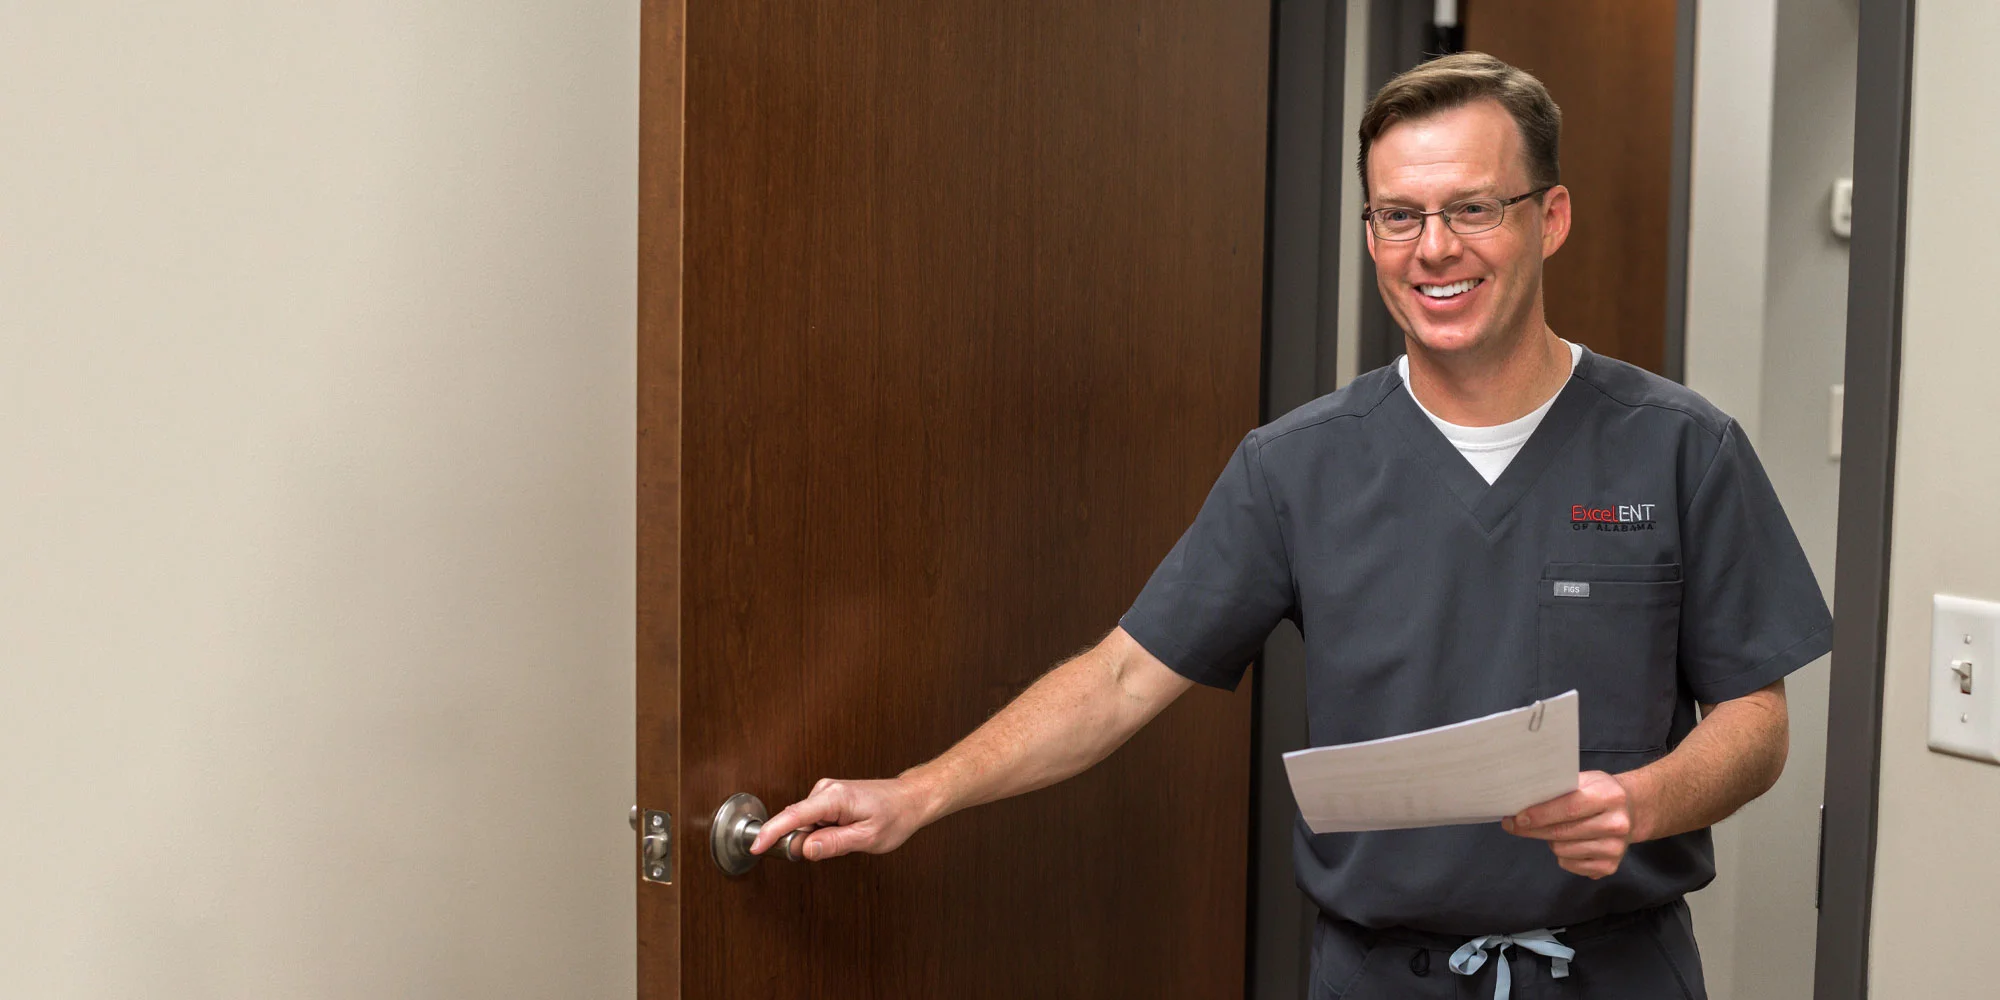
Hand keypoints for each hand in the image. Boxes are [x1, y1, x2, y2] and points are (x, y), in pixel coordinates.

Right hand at [749, 776, 936, 861]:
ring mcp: (826, 792)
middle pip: (797, 823)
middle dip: (806, 842)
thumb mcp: (867, 837)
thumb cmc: (895, 816)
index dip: (771, 832)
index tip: (756, 846)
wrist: (910, 798)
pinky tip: (846, 831)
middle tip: (839, 846)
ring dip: (820, 837)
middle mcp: (826, 790)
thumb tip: (804, 848)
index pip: (794, 816)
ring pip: (806, 824)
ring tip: (851, 836)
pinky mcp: (827, 797)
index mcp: (835, 797)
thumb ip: (834, 844)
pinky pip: (814, 821)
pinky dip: (824, 832)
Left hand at [1502, 771, 1642, 878]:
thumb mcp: (1586, 780)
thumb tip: (1523, 799)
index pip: (1568, 808)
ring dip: (1549, 841)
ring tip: (1552, 829)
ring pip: (1562, 850)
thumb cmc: (1601, 791)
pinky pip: (1570, 865)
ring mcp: (1615, 848)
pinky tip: (1568, 842)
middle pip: (1562, 832)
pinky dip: (1562, 855)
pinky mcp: (1610, 866)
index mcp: (1609, 797)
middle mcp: (1616, 824)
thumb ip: (1560, 788)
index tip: (1517, 817)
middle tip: (1513, 824)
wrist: (1632, 810)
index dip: (1540, 814)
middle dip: (1532, 829)